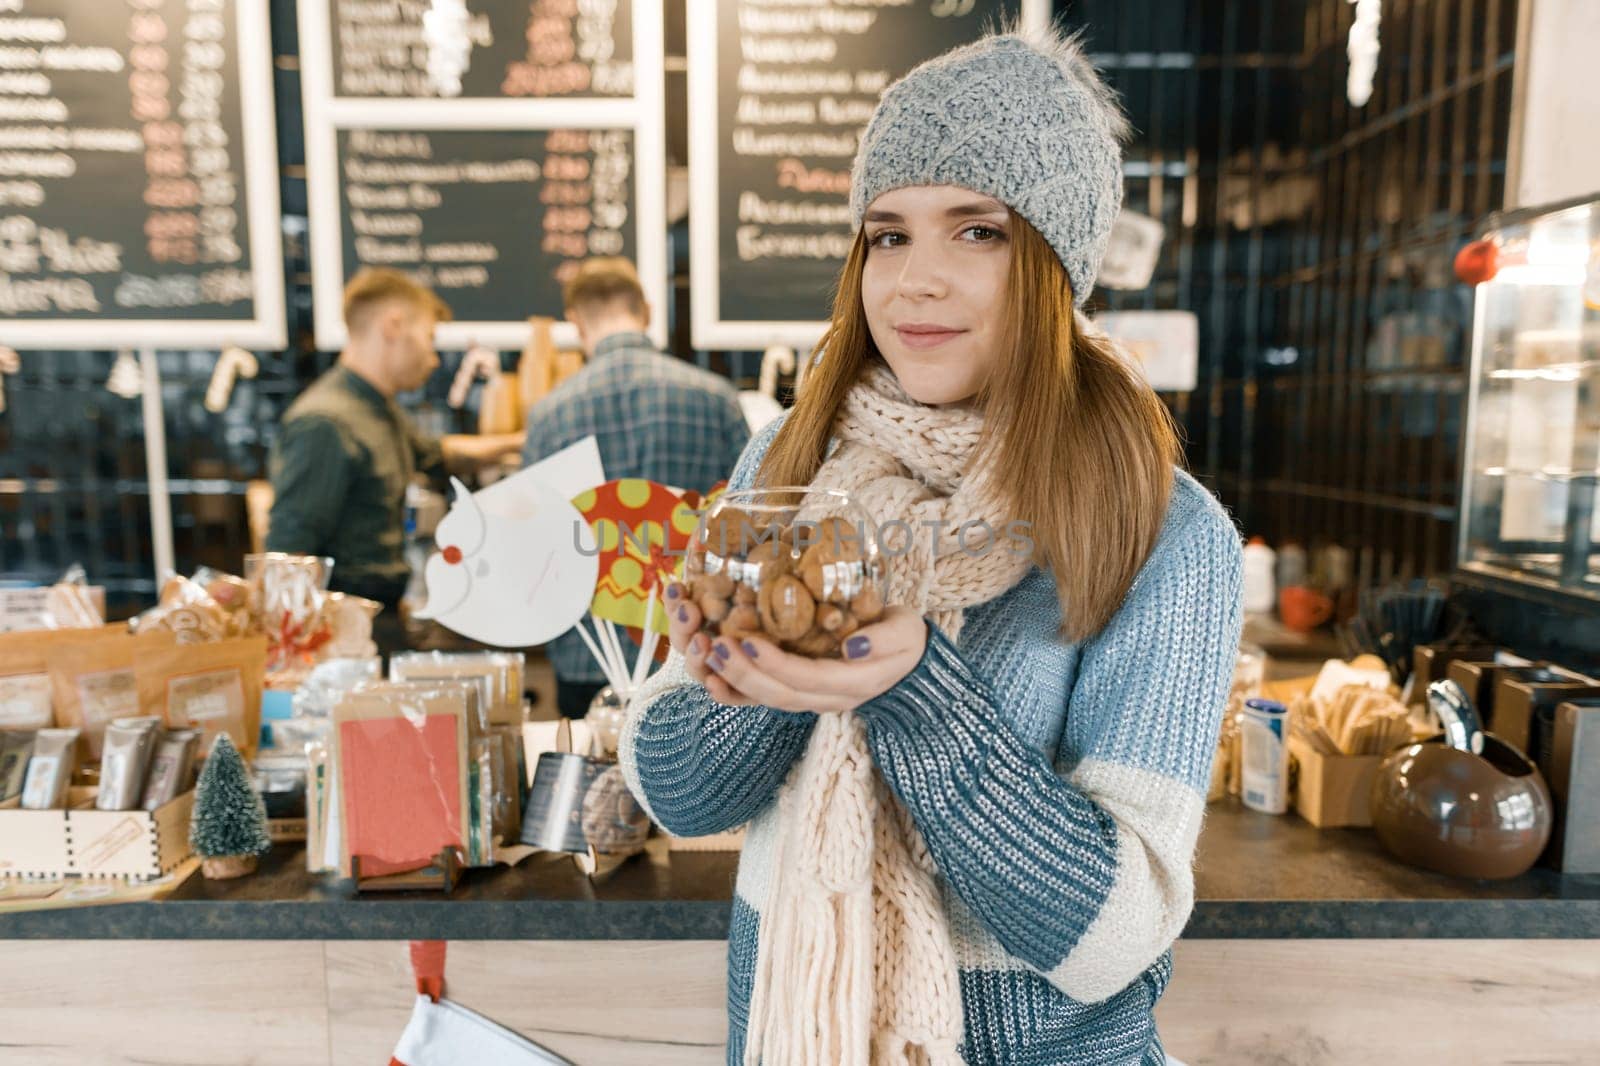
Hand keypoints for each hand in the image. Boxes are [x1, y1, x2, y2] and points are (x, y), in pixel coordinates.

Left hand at [667, 585, 927, 714]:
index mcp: (853, 683)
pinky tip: (711, 678)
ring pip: (766, 699)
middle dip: (743, 673)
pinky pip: (763, 700)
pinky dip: (735, 693)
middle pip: (778, 695)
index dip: (776, 664)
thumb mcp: (906, 633)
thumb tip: (851, 646)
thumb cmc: (905, 640)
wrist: (909, 664)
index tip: (749, 642)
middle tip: (715, 645)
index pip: (808, 678)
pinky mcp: (798, 692)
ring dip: (733, 681)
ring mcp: (810, 699)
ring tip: (706, 653)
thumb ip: (882, 640)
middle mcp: (827, 699)